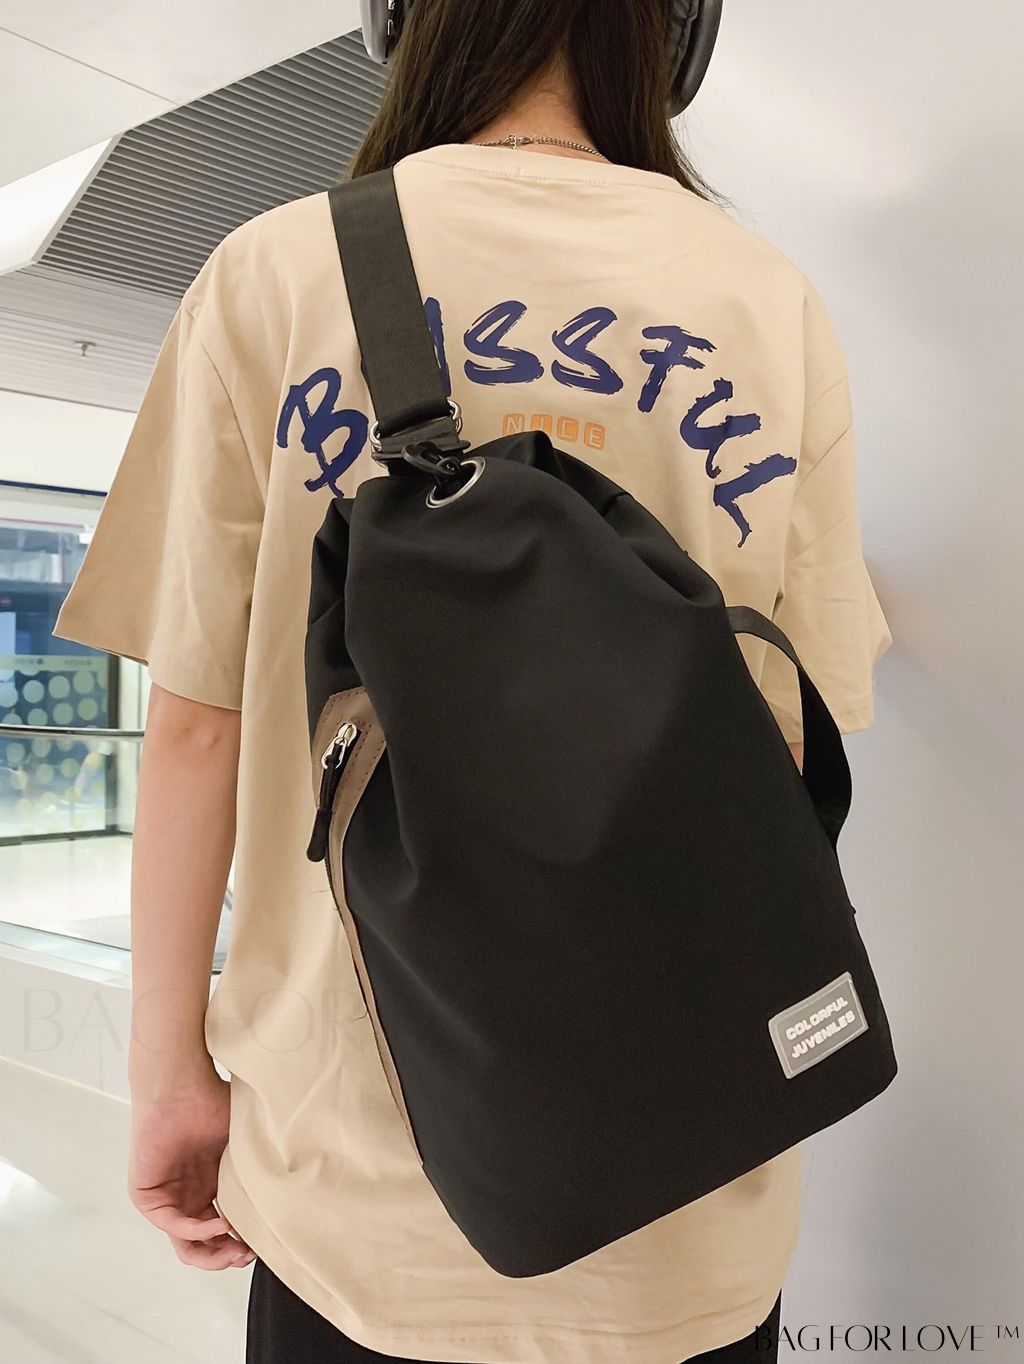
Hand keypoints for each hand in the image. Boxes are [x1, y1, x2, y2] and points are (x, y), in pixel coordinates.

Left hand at [128, 1062, 254, 1269]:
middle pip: (204, 1246)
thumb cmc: (213, 1103)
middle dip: (227, 1257)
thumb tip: (290, 1200)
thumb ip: (257, 1172)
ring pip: (186, 1245)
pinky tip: (221, 1224)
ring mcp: (166, 1198)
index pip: (223, 1230)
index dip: (242, 1242)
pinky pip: (173, 1225)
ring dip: (213, 1254)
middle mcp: (188, 1196)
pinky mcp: (147, 1196)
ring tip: (236, 1250)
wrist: (181, 1086)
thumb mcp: (243, 1145)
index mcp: (209, 1186)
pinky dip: (198, 1231)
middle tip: (249, 1256)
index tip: (264, 1244)